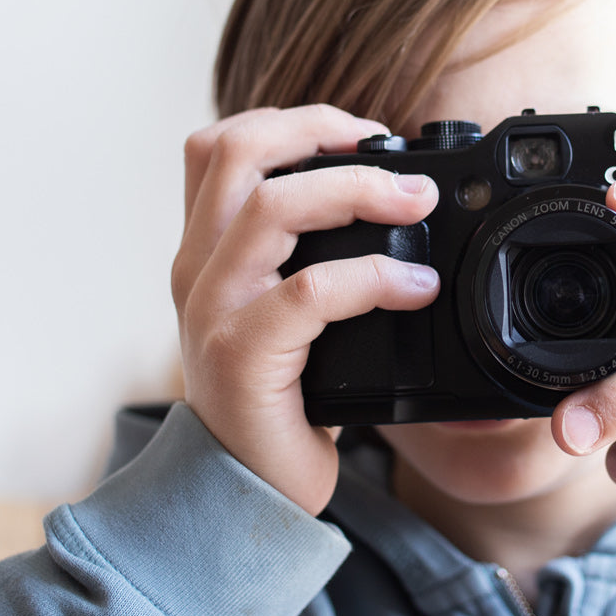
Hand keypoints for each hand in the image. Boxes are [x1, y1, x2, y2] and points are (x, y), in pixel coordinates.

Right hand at [171, 104, 440, 514]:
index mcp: (206, 250)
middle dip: (323, 134)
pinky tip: (416, 289)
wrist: (244, 494)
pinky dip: (372, 278)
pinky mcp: (240, 356)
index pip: (220, 146)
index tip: (365, 136)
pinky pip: (307, 293)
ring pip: (270, 208)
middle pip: (236, 151)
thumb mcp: (287, 314)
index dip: (293, 122)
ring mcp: (212, 310)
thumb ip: (312, 257)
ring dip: (355, 192)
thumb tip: (400, 204)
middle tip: (401, 168)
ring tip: (417, 205)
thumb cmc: (281, 401)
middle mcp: (197, 269)